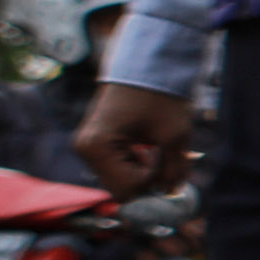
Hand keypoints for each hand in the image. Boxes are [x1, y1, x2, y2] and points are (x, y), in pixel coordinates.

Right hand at [73, 85, 192, 200]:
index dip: (152, 179)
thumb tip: (172, 194)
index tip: (162, 154)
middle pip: (120, 189)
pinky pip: (115, 168)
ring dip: (140, 172)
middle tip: (160, 153)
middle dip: (145, 179)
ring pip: (118, 180)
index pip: (126, 190)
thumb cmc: (161, 96)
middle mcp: (84, 148)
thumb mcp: (175, 136)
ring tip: (152, 147)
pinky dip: (134, 164)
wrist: (147, 65)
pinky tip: (144, 146)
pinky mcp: (94, 143)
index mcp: (96, 146)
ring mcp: (86, 145)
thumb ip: (175, 170)